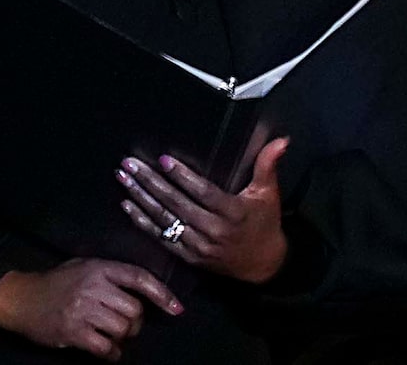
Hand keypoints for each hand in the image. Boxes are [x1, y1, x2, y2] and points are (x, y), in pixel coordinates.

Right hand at [0, 258, 181, 359]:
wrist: (21, 298)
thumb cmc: (56, 282)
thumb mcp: (83, 266)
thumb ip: (111, 275)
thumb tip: (144, 291)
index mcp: (99, 267)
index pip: (139, 278)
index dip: (162, 294)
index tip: (177, 309)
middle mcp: (93, 286)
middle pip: (135, 310)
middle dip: (135, 322)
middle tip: (125, 325)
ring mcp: (83, 310)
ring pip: (123, 329)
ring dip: (122, 338)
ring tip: (111, 336)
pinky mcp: (74, 332)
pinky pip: (106, 348)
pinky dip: (111, 354)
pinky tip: (106, 352)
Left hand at [118, 140, 289, 284]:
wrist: (264, 266)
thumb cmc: (265, 223)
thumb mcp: (269, 193)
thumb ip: (269, 164)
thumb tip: (281, 140)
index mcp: (233, 212)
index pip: (203, 192)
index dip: (183, 177)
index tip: (164, 160)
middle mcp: (214, 230)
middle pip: (177, 205)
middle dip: (151, 183)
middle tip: (130, 165)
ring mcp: (200, 246)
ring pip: (166, 221)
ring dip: (142, 200)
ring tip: (124, 181)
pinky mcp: (191, 258)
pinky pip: (163, 239)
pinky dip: (144, 223)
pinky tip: (129, 207)